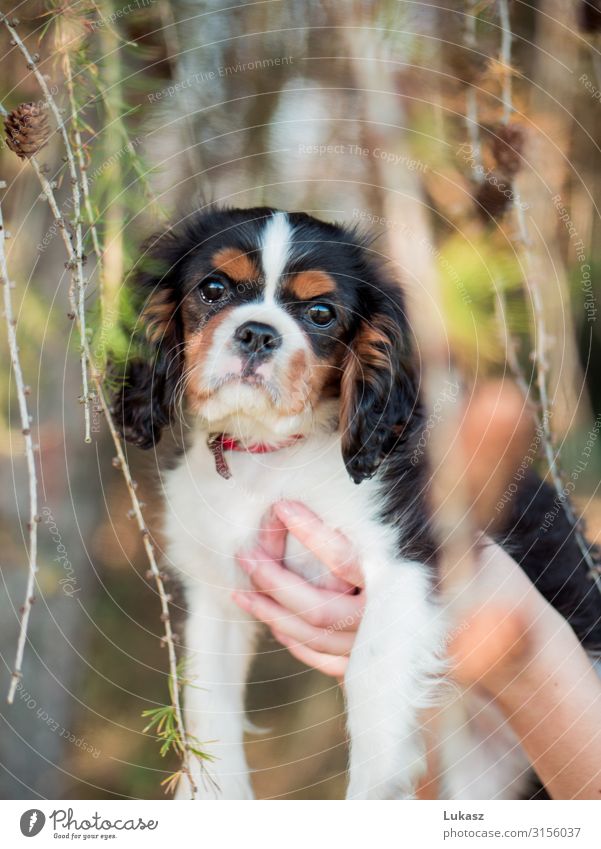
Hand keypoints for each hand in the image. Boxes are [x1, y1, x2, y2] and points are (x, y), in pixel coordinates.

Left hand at [232, 501, 572, 696]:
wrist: (516, 641)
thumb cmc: (487, 575)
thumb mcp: (467, 530)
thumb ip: (444, 497)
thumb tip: (448, 427)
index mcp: (408, 584)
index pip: (348, 561)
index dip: (311, 534)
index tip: (282, 507)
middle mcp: (391, 624)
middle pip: (321, 609)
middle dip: (277, 582)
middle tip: (245, 553)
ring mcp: (383, 653)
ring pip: (317, 639)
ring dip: (274, 614)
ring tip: (241, 588)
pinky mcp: (378, 669)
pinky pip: (328, 664)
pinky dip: (298, 644)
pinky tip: (273, 623)